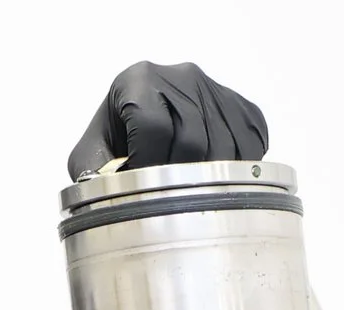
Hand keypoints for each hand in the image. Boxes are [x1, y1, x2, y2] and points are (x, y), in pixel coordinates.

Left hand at [68, 61, 268, 180]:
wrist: (153, 115)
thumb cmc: (121, 140)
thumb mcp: (93, 154)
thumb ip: (92, 173)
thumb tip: (107, 198)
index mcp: (139, 81)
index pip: (153, 126)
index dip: (150, 165)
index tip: (145, 188)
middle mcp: (182, 77)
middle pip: (193, 141)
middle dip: (181, 179)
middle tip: (171, 196)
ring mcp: (217, 90)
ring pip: (226, 149)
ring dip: (211, 180)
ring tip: (192, 190)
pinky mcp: (243, 107)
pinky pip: (252, 147)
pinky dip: (239, 170)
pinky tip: (217, 175)